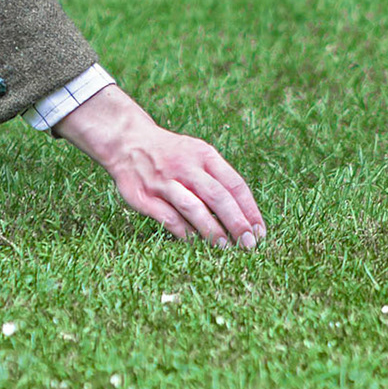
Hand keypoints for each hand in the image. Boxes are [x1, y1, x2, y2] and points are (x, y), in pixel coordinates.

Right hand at [54, 85, 265, 247]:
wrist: (127, 140)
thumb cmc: (171, 154)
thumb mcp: (197, 154)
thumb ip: (218, 178)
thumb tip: (245, 214)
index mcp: (204, 155)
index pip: (234, 184)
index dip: (250, 210)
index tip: (260, 231)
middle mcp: (185, 167)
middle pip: (217, 197)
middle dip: (236, 223)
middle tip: (249, 245)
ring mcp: (164, 182)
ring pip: (193, 207)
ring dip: (211, 230)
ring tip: (225, 248)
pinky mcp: (143, 196)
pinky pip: (168, 217)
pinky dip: (184, 232)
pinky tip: (195, 244)